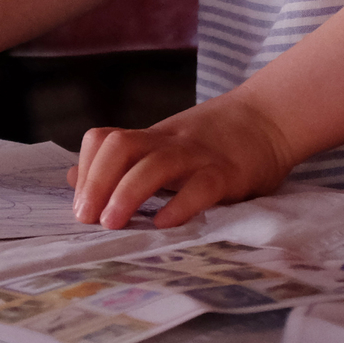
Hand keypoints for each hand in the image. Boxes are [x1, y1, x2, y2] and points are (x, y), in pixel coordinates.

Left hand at [67, 91, 298, 229]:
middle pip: (120, 145)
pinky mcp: (229, 173)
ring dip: (126, 194)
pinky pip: (201, 186)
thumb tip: (73, 177)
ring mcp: (199, 156)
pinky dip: (180, 205)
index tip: (81, 204)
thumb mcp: (164, 146)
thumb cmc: (215, 140)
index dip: (86, 170)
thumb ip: (123, 162)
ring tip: (113, 224)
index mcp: (152, 140)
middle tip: (87, 218)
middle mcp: (169, 143)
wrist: (271, 118)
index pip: (104, 140)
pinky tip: (164, 224)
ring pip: (155, 164)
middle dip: (97, 182)